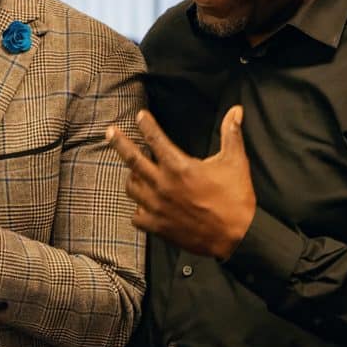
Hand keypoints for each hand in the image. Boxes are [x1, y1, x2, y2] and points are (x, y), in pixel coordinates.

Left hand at [106, 106, 255, 259]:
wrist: (237, 236)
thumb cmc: (236, 199)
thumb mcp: (235, 161)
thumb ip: (231, 133)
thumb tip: (236, 110)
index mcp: (178, 167)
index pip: (155, 139)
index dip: (146, 124)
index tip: (140, 116)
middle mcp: (162, 185)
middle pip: (132, 159)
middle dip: (119, 143)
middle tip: (110, 132)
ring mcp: (157, 207)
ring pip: (132, 187)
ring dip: (132, 176)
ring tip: (135, 172)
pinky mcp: (158, 227)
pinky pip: (136, 216)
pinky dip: (138, 209)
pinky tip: (143, 204)